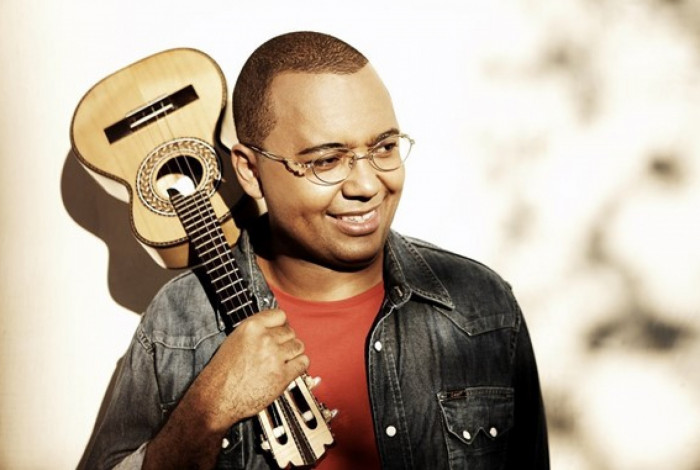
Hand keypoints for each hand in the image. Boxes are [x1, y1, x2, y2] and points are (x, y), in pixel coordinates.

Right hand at [186, 308, 308, 431]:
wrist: (217, 397)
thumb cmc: (221, 373)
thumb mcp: (234, 340)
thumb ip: (255, 332)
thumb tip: (272, 328)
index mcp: (251, 327)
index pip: (280, 315)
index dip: (281, 324)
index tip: (282, 329)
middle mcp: (265, 339)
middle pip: (290, 332)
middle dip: (286, 341)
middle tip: (280, 349)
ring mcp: (275, 357)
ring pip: (298, 346)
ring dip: (294, 353)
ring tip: (285, 360)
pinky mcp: (283, 375)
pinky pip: (303, 362)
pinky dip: (299, 365)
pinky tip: (291, 369)